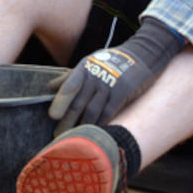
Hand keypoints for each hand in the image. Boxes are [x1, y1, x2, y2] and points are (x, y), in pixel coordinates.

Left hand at [48, 18, 184, 135]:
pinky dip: (101, 123)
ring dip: (83, 126)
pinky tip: (95, 133)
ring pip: (93, 111)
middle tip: (57, 135)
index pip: (68, 87)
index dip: (60, 102)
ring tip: (74, 139)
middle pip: (78, 103)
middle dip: (67, 121)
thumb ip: (70, 77)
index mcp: (83, 68)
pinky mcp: (123, 93)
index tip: (52, 116)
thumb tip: (50, 87)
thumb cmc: (111, 60)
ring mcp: (109, 85)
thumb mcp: (89, 62)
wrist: (142, 54)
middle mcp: (95, 77)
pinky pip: (109, 112)